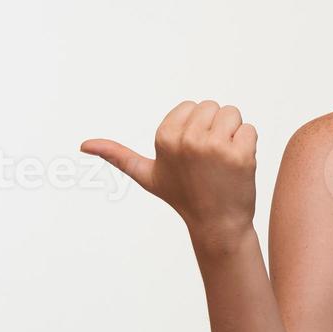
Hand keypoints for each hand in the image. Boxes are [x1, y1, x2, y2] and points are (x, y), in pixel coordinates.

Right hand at [80, 100, 257, 243]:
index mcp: (163, 137)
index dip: (195, 128)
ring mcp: (214, 147)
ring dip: (233, 135)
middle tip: (209, 160)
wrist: (216, 225)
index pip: (191, 106)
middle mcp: (186, 139)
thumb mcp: (147, 175)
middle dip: (215, 128)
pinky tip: (237, 168)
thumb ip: (117, 156)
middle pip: (213, 106)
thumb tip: (83, 145)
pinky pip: (250, 130)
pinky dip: (248, 146)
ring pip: (233, 114)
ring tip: (223, 162)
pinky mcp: (239, 154)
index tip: (191, 155)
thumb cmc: (182, 197)